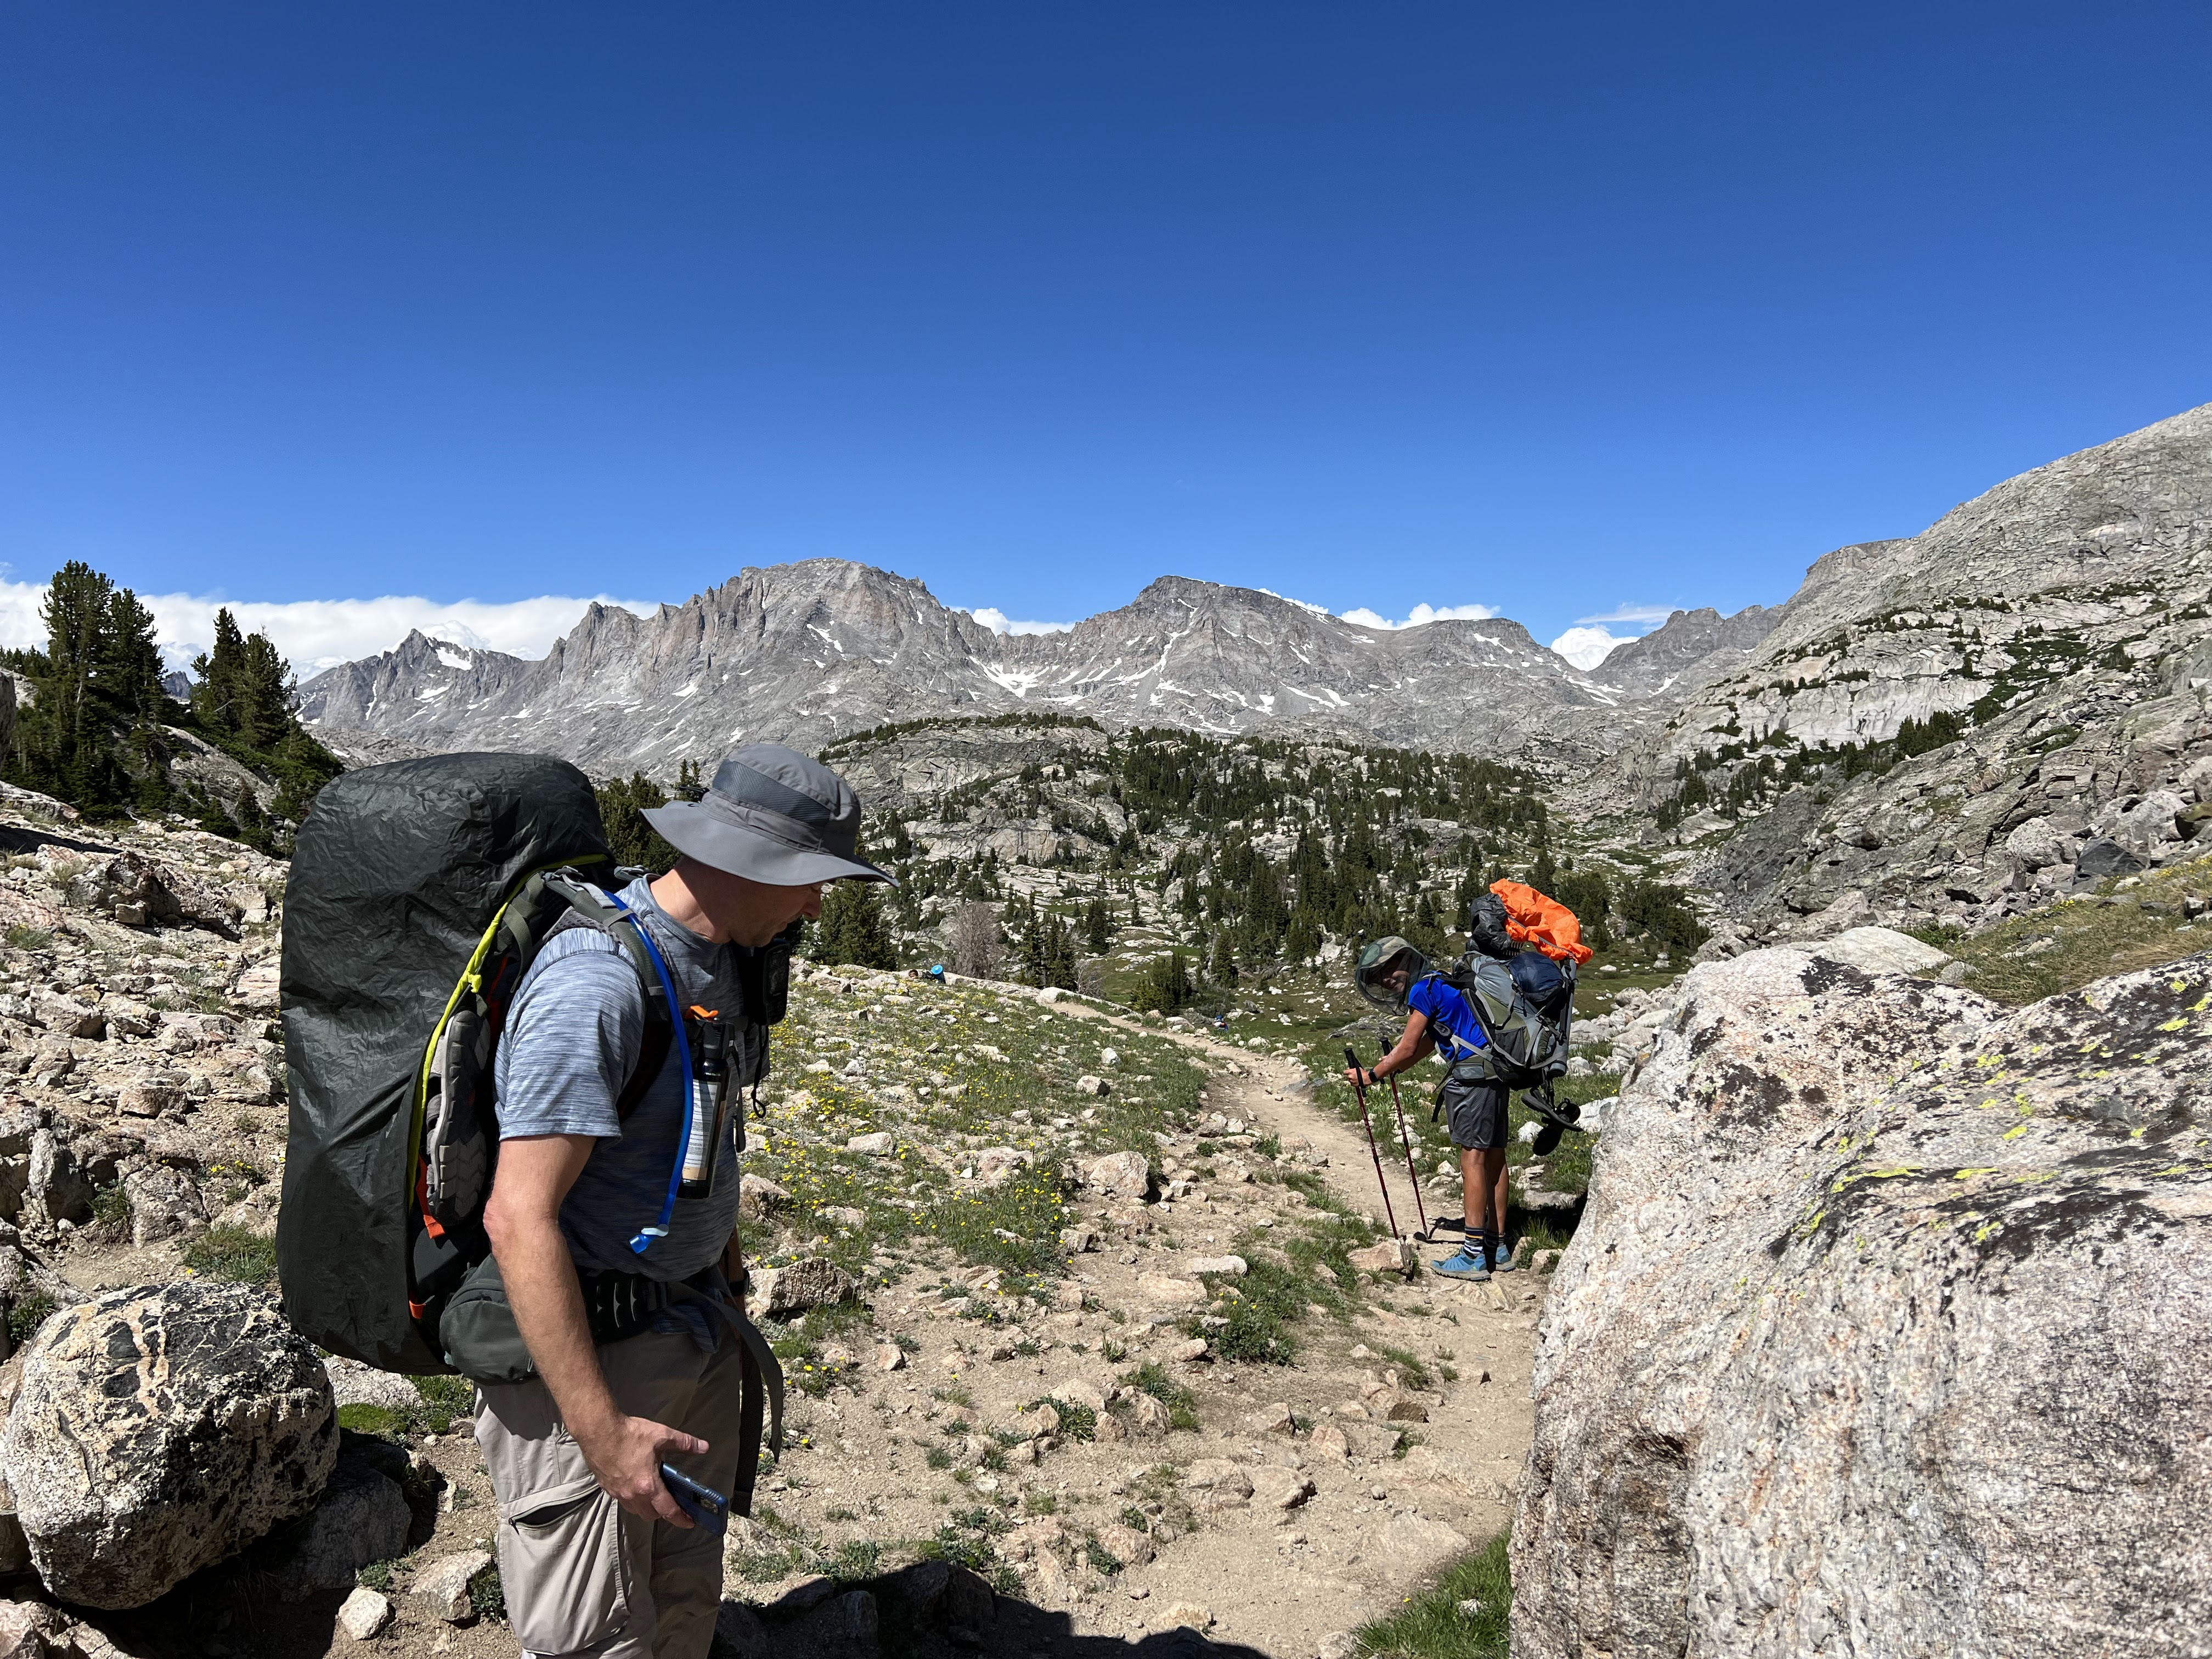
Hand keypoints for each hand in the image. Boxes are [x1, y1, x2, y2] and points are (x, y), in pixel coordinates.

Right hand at [574, 1413, 709, 1524]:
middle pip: (651, 1515)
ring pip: (636, 1510)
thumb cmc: (628, 1434)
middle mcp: (632, 1494)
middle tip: (672, 1503)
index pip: (668, 1510)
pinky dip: (633, 1498)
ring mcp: (618, 1493)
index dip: (680, 1519)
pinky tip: (637, 1484)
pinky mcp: (607, 1488)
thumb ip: (684, 1443)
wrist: (599, 1431)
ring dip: (647, 1507)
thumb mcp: (661, 1435)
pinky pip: (624, 1501)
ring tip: (655, 1493)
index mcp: (648, 1485)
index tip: (689, 1523)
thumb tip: (702, 1447)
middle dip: (663, 1512)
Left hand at [1342, 1065, 1373, 1088]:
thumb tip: (1348, 1069)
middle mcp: (1349, 1076)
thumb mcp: (1357, 1068)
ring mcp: (1351, 1081)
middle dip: (1350, 1076)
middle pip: (1348, 1076)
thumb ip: (1352, 1069)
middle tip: (1354, 1076)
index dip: (1346, 1072)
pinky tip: (1357, 1081)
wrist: (1367, 1078)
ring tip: (1356, 1079)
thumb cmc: (1363, 1072)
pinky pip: (1352, 1084)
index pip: (1344, 1072)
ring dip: (1352, 1080)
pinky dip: (1353, 1083)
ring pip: (1350, 1080)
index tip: (1347, 1073)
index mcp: (1350, 1072)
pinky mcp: (1353, 1084)